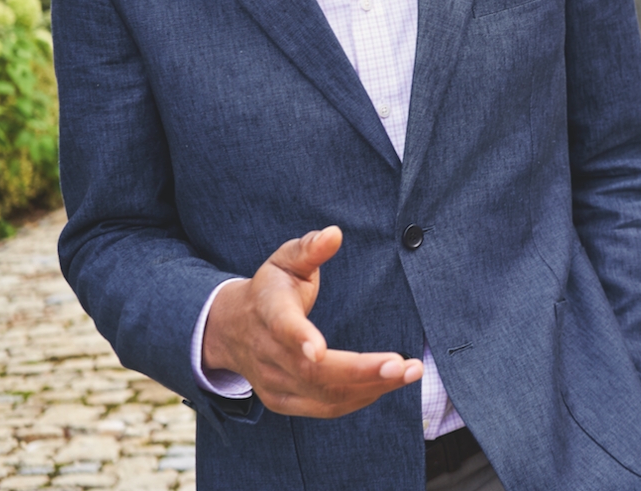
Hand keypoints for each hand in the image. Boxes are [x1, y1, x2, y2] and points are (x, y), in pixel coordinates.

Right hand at [201, 226, 422, 417]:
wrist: (229, 329)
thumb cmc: (269, 288)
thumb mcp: (284, 260)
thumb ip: (310, 248)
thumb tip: (334, 233)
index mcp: (268, 313)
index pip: (282, 327)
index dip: (300, 339)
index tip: (319, 350)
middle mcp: (268, 354)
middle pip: (314, 372)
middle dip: (362, 371)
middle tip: (404, 365)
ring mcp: (273, 383)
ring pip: (324, 395)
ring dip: (371, 387)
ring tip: (411, 373)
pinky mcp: (283, 401)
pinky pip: (325, 408)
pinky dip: (360, 398)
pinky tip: (387, 384)